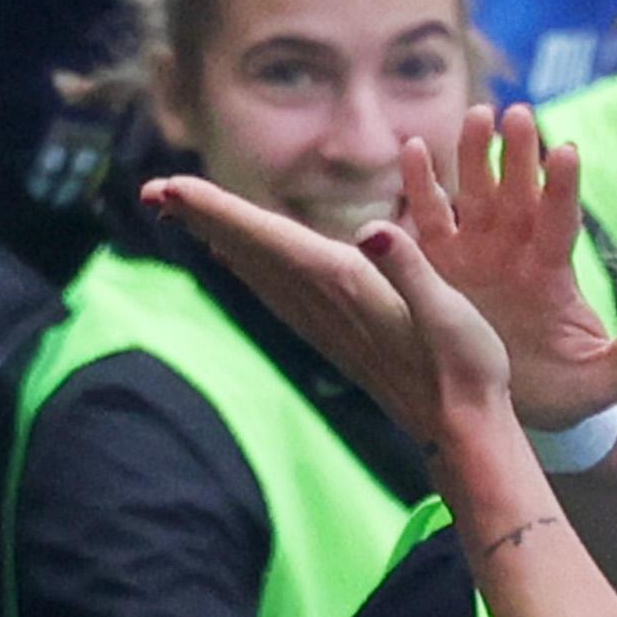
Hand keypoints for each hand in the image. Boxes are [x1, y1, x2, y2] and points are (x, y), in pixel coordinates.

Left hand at [145, 173, 465, 434]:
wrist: (460, 428)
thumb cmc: (465, 366)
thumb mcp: (448, 310)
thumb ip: (410, 268)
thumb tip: (373, 229)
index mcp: (344, 284)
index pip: (268, 238)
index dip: (219, 210)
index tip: (170, 187)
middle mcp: (322, 302)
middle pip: (248, 251)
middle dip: (201, 217)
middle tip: (151, 190)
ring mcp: (323, 321)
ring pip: (255, 270)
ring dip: (217, 239)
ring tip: (181, 213)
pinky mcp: (332, 333)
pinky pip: (275, 290)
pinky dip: (248, 265)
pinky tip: (237, 257)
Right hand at [402, 107, 616, 430]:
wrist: (518, 413)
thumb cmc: (567, 393)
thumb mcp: (610, 375)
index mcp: (553, 273)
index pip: (560, 221)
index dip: (562, 188)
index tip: (568, 151)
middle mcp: (515, 252)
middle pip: (518, 194)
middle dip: (518, 154)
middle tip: (519, 112)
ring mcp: (478, 255)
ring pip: (475, 195)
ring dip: (473, 155)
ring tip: (477, 114)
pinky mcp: (441, 267)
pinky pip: (430, 220)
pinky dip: (421, 186)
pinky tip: (413, 148)